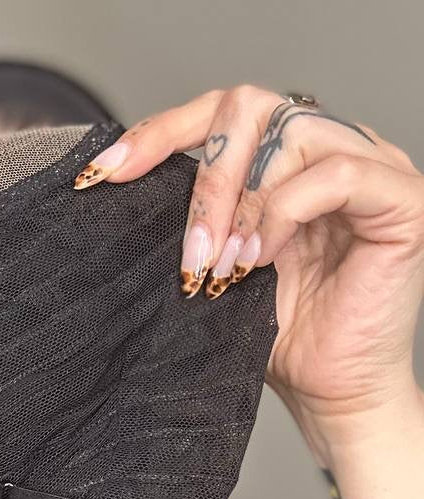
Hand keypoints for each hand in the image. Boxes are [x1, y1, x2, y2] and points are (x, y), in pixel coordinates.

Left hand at [75, 85, 423, 440]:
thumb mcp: (214, 261)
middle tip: (191, 251)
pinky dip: (283, 214)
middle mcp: (330, 147)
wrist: (328, 391)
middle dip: (204, 180)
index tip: (105, 175)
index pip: (219, 111)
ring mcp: (372, 166)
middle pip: (248, 107)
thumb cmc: (278, 333)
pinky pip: (336, 174)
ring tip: (224, 266)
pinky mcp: (402, 199)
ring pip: (289, 133)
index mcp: (286, 155)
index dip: (159, 132)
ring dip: (241, 204)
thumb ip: (188, 217)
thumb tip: (112, 184)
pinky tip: (260, 260)